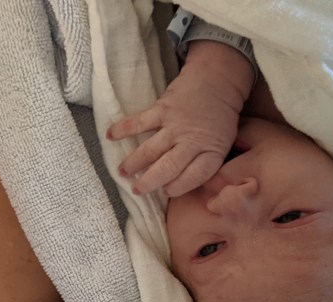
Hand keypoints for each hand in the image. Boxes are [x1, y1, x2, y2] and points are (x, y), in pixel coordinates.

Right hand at [107, 66, 240, 196]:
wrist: (218, 79)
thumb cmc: (219, 117)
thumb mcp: (222, 143)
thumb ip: (204, 162)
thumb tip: (178, 181)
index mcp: (212, 151)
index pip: (194, 177)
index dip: (179, 187)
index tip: (166, 191)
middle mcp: (193, 140)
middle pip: (169, 168)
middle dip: (150, 182)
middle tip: (137, 190)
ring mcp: (176, 125)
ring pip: (151, 150)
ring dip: (134, 163)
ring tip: (122, 172)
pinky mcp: (163, 108)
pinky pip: (140, 122)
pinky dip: (123, 129)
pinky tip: (110, 136)